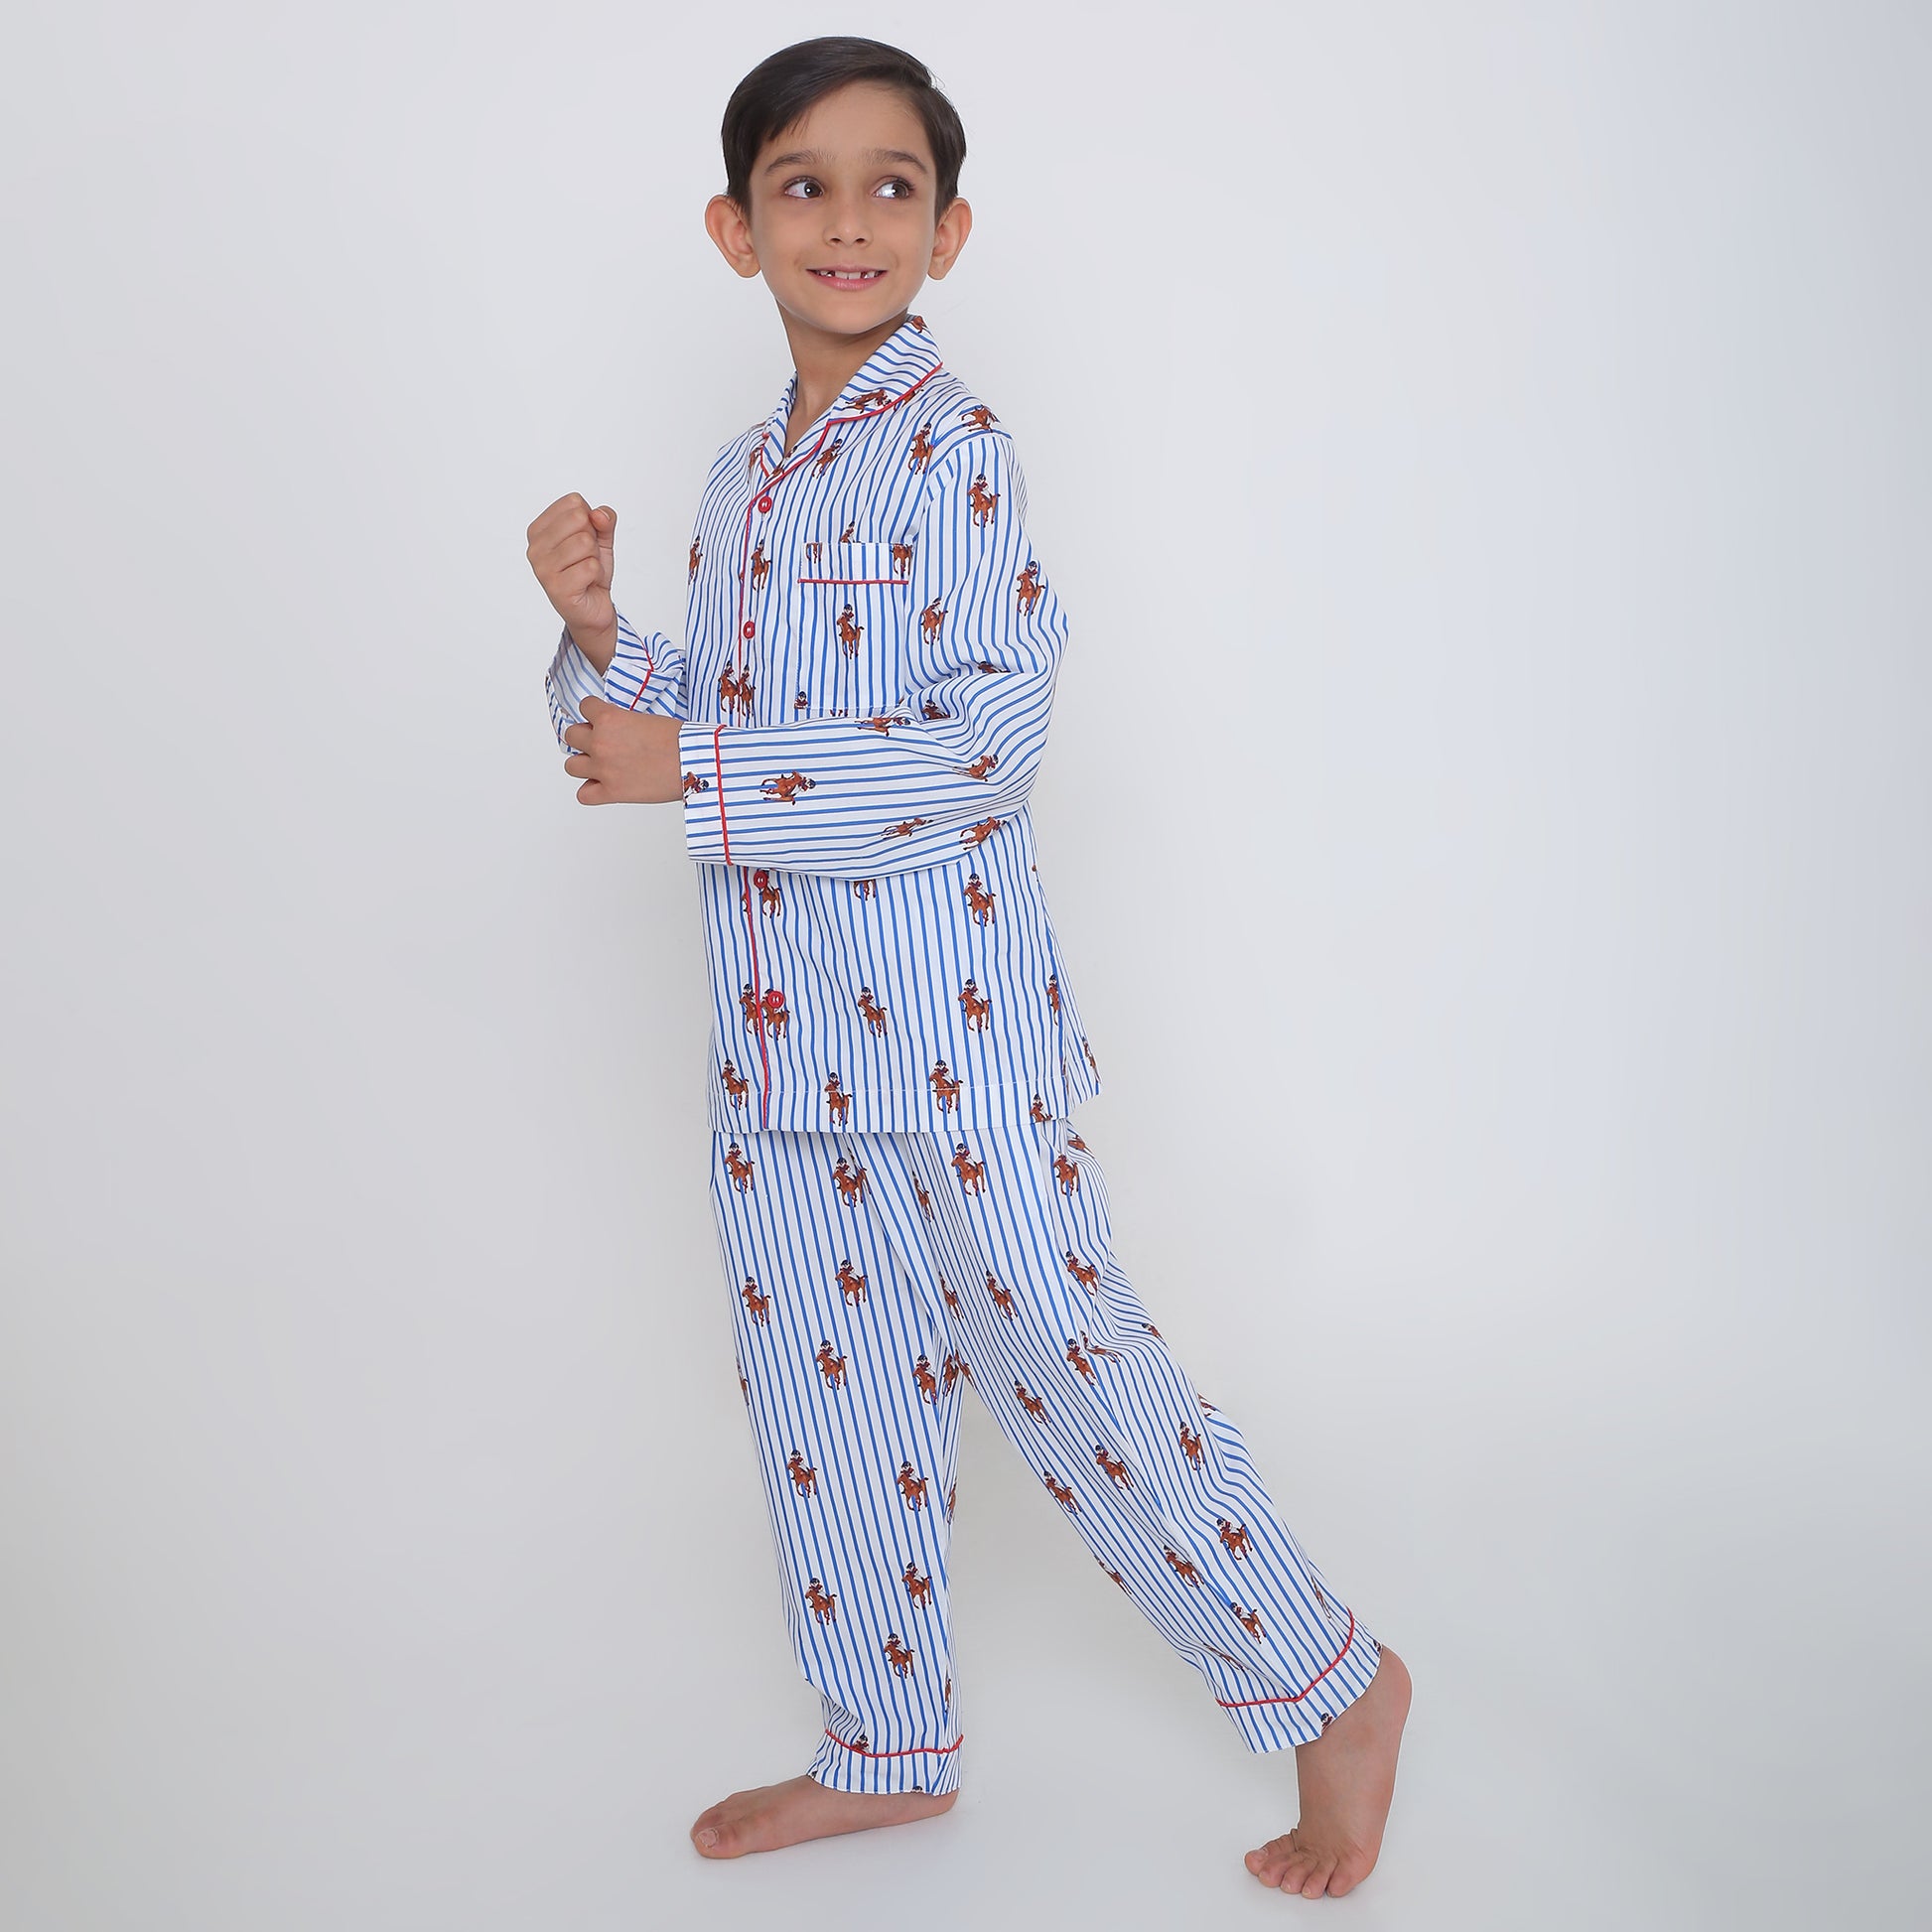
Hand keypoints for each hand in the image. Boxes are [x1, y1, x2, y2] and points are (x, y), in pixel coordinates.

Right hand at [526, 493, 617, 661]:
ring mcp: (542, 568)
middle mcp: (535, 547)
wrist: (593, 608)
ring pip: (586, 543)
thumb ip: (604, 519)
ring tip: (585, 571)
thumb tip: (599, 515)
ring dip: (595, 558)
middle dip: (593, 539)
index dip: (590, 520)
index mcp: (539, 529)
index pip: (574, 502)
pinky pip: (591, 567)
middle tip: (585, 558)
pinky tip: (586, 583)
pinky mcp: (556, 588)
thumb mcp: (601, 538)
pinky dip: (596, 575)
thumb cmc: (590, 570)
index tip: (583, 540)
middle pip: (579, 519)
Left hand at [561, 696, 683, 804]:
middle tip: (600, 743)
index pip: (584, 707)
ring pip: (571, 766)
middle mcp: (601, 743)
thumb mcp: (646, 719)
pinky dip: (591, 792)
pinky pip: (583, 795)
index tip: (600, 719)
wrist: (694, 762)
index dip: (594, 713)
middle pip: (571, 736)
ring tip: (600, 766)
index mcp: (609, 719)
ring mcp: (603, 769)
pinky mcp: (612, 792)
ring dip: (584, 765)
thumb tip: (617, 732)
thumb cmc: (679, 740)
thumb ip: (623, 723)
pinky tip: (604, 787)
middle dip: (584, 738)